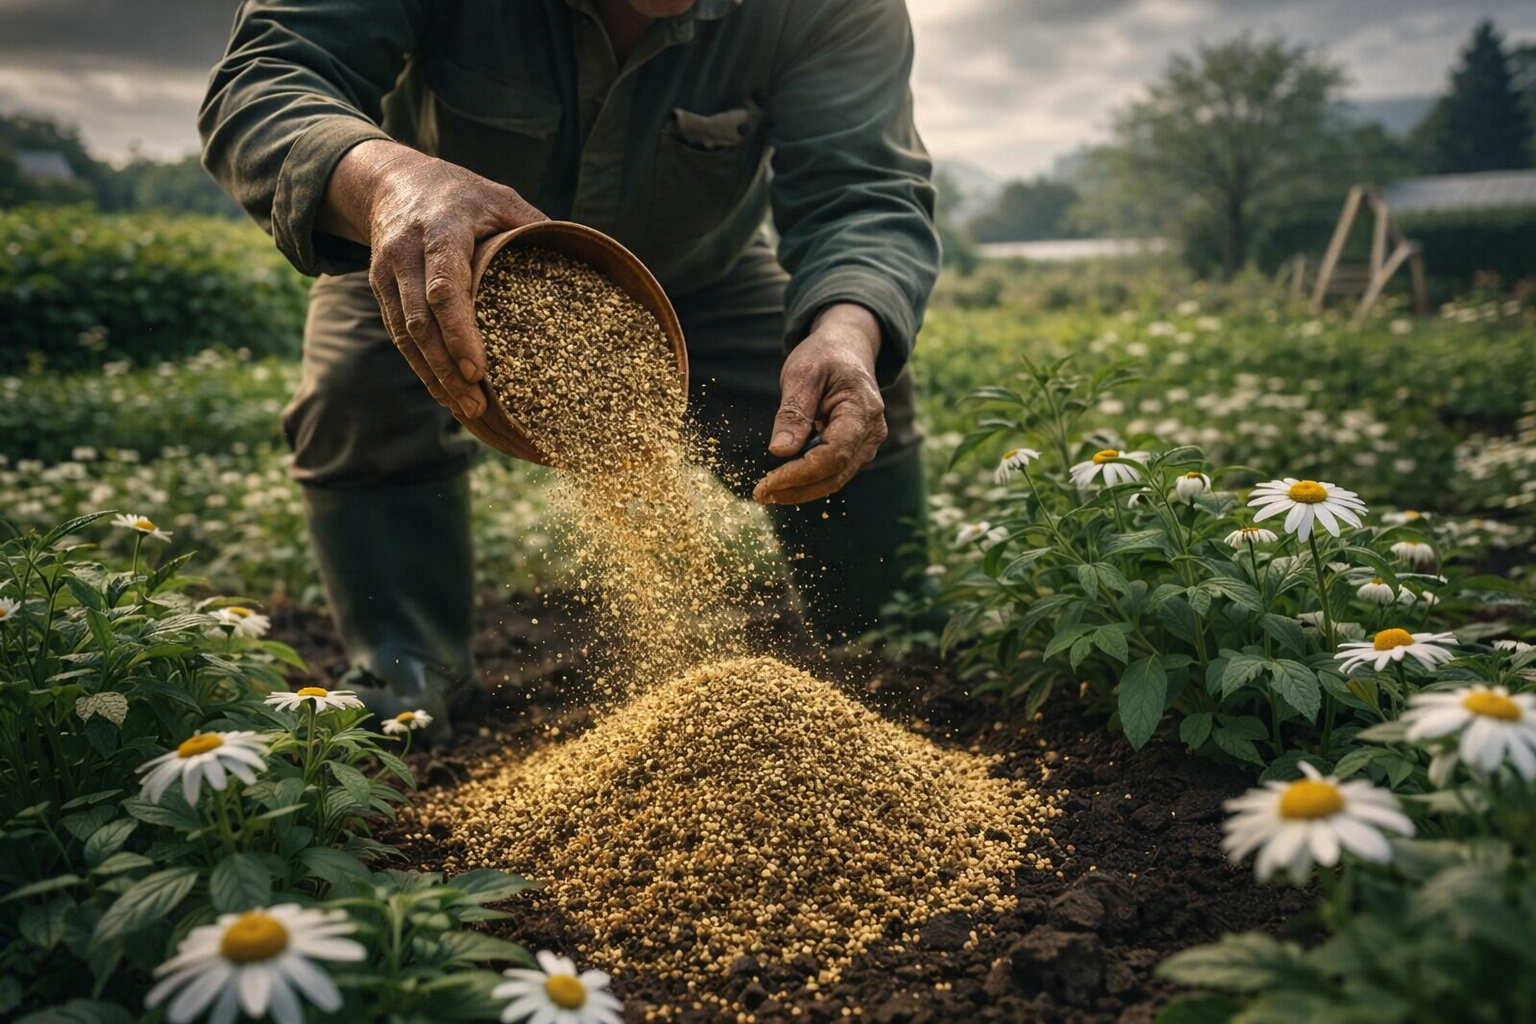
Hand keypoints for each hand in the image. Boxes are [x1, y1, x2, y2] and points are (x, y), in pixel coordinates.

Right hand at [318, 140, 546, 418]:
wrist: (391, 180)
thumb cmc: (459, 193)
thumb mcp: (500, 197)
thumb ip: (534, 226)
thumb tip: (582, 257)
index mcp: (440, 228)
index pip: (444, 287)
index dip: (459, 332)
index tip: (478, 369)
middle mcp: (406, 252)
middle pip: (421, 322)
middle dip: (446, 368)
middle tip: (476, 405)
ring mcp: (387, 273)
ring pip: (405, 334)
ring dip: (433, 375)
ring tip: (464, 408)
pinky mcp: (380, 289)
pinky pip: (398, 335)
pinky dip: (421, 366)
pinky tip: (444, 391)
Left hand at [753, 304, 886, 504]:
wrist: (847, 347)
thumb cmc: (824, 355)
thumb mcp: (802, 374)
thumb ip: (792, 413)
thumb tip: (779, 452)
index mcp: (862, 410)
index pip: (833, 455)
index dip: (800, 474)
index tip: (767, 483)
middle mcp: (871, 433)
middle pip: (835, 475)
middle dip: (796, 489)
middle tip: (760, 494)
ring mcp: (867, 443)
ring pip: (835, 479)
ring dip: (800, 489)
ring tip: (766, 490)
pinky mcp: (856, 449)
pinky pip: (833, 471)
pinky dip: (807, 479)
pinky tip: (781, 479)